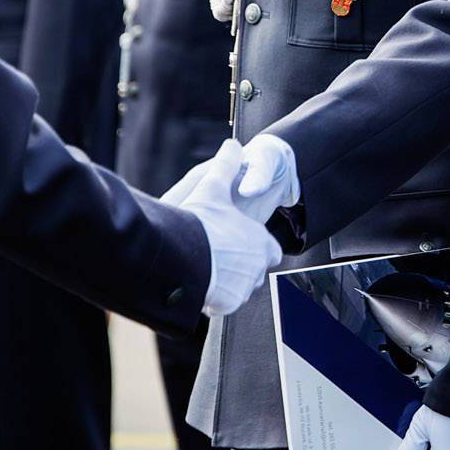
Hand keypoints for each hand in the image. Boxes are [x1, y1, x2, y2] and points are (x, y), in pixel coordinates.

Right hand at [167, 141, 285, 315]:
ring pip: (239, 287)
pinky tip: (201, 283)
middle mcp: (257, 268)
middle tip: (219, 254)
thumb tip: (232, 145)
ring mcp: (242, 289)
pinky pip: (224, 302)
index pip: (270, 250)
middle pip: (253, 270)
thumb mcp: (213, 188)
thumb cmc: (200, 223)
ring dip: (228, 280)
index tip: (239, 240)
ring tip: (209, 267)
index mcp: (262, 243)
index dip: (254, 244)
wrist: (180, 258)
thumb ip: (226, 166)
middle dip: (239, 263)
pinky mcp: (226, 305)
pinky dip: (215, 296)